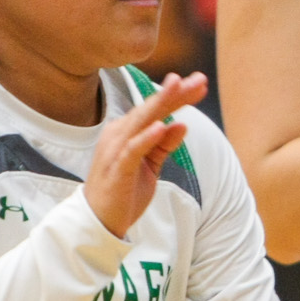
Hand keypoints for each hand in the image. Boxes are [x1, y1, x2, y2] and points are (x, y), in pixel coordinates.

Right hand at [83, 72, 208, 238]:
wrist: (98, 222)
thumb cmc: (123, 191)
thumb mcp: (150, 166)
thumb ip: (163, 145)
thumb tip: (182, 124)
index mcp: (127, 131)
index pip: (155, 109)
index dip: (178, 96)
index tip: (200, 84)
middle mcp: (119, 134)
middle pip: (150, 109)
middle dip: (175, 93)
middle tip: (198, 78)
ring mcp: (116, 150)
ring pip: (141, 121)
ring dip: (160, 104)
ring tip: (178, 86)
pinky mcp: (116, 169)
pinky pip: (132, 149)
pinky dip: (146, 137)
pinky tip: (160, 126)